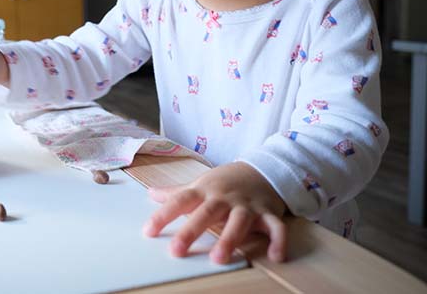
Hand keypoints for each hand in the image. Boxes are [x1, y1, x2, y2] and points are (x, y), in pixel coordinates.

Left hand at [144, 161, 287, 263]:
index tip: (148, 231)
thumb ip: (176, 193)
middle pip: (206, 213)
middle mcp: (224, 198)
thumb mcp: (199, 184)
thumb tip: (150, 193)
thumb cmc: (225, 182)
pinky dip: (278, 240)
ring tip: (218, 258)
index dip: (164, 215)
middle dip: (191, 231)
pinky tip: (275, 256)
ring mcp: (247, 205)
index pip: (180, 201)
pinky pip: (276, 227)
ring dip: (229, 239)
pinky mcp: (268, 213)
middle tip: (176, 250)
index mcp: (204, 191)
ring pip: (239, 221)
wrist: (260, 168)